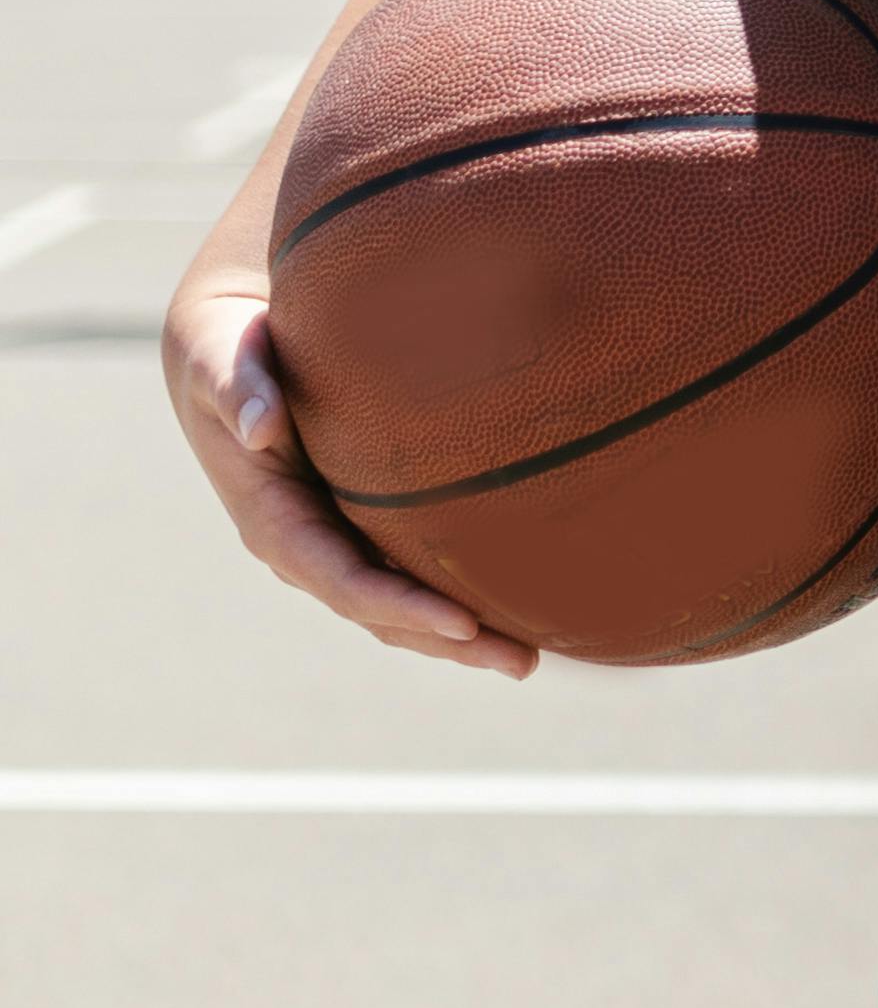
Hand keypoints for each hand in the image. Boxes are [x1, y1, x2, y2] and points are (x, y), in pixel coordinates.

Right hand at [163, 281, 537, 679]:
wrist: (224, 345)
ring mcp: (333, 540)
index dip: (401, 606)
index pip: (343, 581)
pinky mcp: (359, 523)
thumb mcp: (221, 359)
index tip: (461, 624)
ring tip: (526, 657)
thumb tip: (259, 429)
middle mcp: (305, 546)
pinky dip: (453, 596)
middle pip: (382, 612)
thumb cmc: (225, 348)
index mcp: (272, 521)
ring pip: (400, 606)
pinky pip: (408, 572)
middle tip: (522, 662)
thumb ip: (240, 389)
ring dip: (460, 637)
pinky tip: (509, 605)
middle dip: (449, 642)